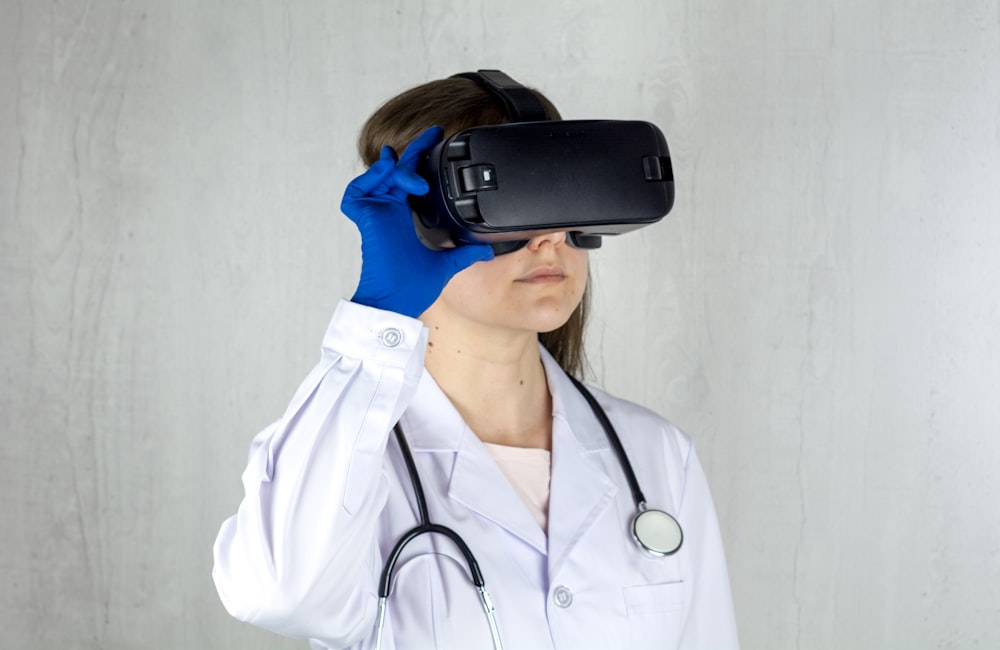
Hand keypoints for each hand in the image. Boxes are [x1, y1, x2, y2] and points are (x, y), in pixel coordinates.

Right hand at [342, 126, 493, 317]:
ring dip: (398, 170)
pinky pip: (357, 191)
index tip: (436, 142)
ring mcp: (376, 213)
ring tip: (415, 180)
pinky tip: (387, 177)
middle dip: (414, 150)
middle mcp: (389, 211)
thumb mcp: (447, 264)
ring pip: (379, 176)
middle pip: (396, 170)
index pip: (411, 180)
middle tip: (432, 133)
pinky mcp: (365, 218)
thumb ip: (465, 252)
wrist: (398, 299)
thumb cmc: (413, 286)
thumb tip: (487, 250)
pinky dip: (369, 180)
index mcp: (404, 217)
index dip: (421, 161)